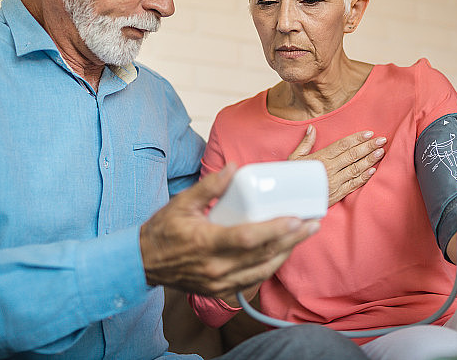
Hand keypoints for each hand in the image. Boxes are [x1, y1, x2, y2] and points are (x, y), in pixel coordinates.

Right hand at [139, 164, 319, 297]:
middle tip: (312, 223)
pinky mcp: (220, 290)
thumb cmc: (163, 231)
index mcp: (206, 243)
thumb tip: (233, 167)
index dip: (275, 230)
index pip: (248, 238)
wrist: (143, 263)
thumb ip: (209, 186)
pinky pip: (253, 280)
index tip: (296, 219)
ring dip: (287, 252)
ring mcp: (219, 282)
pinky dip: (271, 265)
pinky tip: (283, 252)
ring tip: (304, 234)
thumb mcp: (182, 202)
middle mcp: (216, 267)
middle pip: (263, 255)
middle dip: (292, 239)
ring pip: (262, 270)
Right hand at [289, 125, 386, 205]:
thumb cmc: (292, 177)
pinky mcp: (337, 194)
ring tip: (381, 152)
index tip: (369, 133)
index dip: (357, 138)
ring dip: (369, 160)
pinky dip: (364, 177)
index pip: (342, 145)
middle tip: (382, 140)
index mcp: (320, 158)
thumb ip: (305, 143)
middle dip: (368, 146)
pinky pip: (353, 184)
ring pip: (355, 169)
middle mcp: (329, 169)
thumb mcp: (294, 158)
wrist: (289, 199)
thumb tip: (312, 128)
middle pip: (352, 155)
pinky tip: (373, 170)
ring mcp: (334, 182)